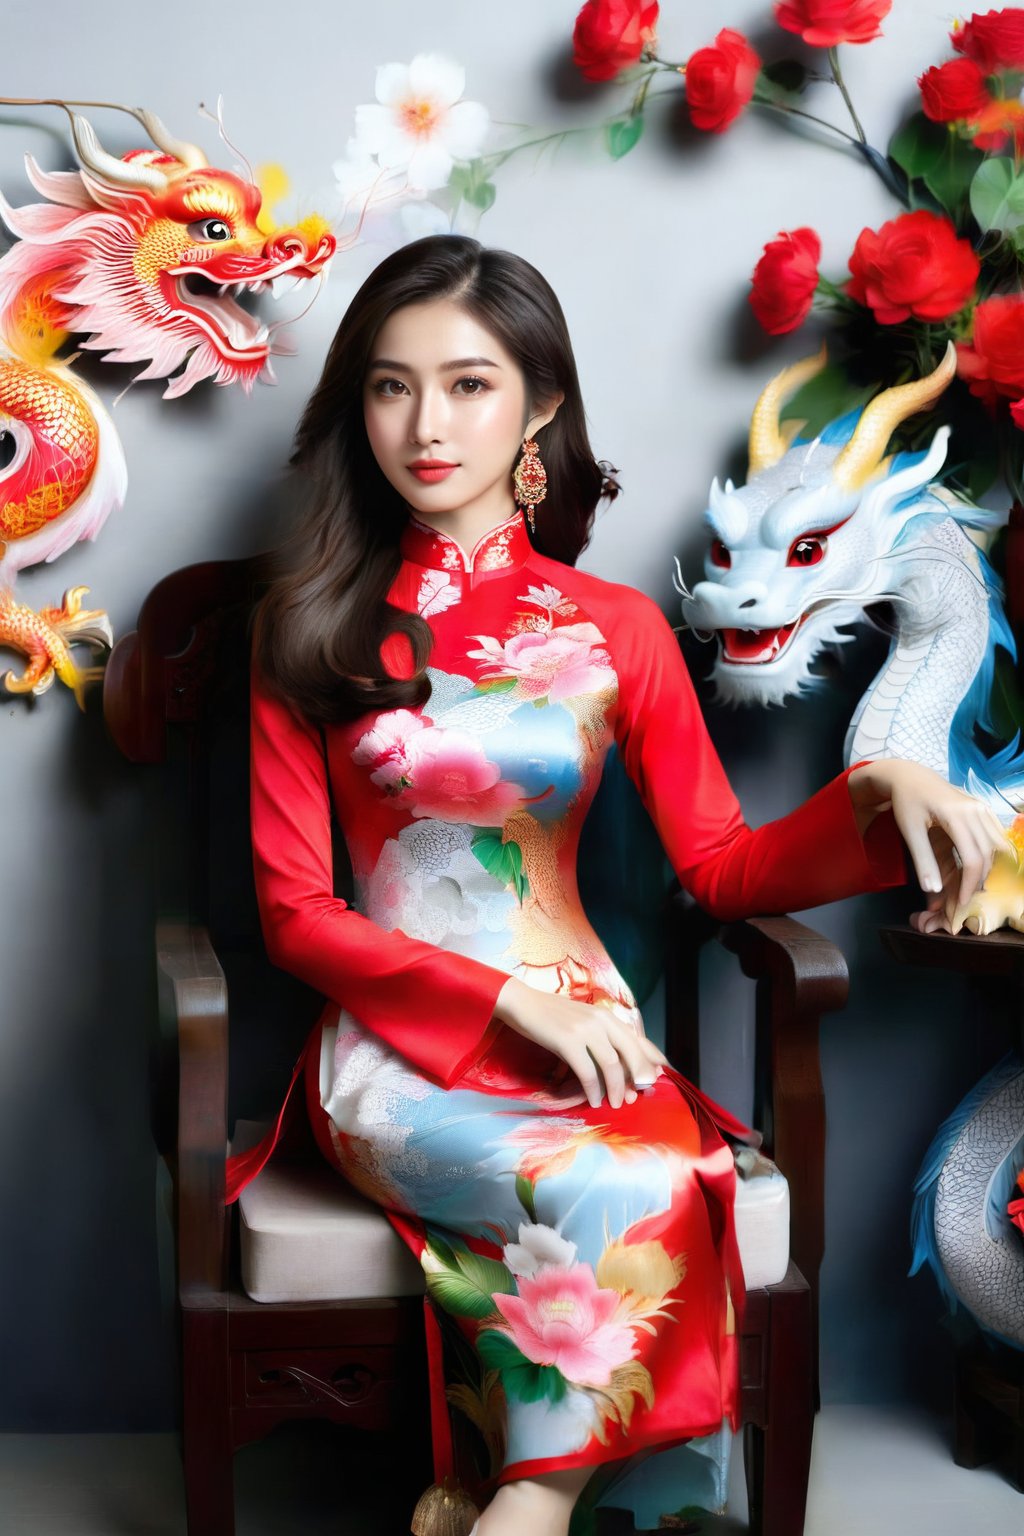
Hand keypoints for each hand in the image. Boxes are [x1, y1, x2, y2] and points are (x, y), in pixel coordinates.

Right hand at [493, 977, 668, 1108]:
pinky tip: (594, 1100)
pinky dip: (593, 1090)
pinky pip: (587, 1072)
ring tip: (615, 1103)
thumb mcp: (583, 1021)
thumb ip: (602, 1037)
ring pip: (611, 1065)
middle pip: (631, 1052)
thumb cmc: (553, 1016)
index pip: (638, 1039)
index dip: (652, 1059)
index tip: (659, 1077)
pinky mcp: (568, 1041)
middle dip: (638, 1077)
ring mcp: (585, 1030)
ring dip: (616, 1088)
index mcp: (607, 1016)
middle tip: (639, 1096)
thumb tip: (621, 1066)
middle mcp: (601, 1020)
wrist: (523, 1004)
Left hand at [848, 758, 1011, 930]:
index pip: (973, 859)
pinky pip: (994, 836)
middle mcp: (975, 810)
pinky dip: (989, 854)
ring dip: (984, 868)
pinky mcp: (982, 808)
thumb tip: (933, 891)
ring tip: (968, 884)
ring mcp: (981, 808)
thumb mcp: (910, 832)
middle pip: (986, 855)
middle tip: (963, 898)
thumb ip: (922, 861)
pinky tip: (977, 866)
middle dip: (977, 880)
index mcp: (956, 815)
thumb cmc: (907, 802)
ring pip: (994, 847)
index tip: (961, 902)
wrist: (909, 776)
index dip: (969, 884)